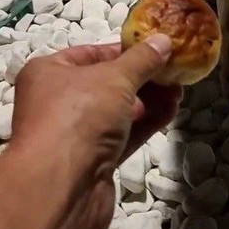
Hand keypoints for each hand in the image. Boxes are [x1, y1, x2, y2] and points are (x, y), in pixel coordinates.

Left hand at [10, 35, 180, 228]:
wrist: (62, 188)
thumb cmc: (79, 115)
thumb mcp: (115, 77)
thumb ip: (142, 59)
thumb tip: (163, 40)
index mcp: (49, 73)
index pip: (91, 54)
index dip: (125, 50)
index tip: (156, 48)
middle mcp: (56, 102)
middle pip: (106, 84)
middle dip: (142, 78)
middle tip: (174, 72)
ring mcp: (74, 135)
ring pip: (116, 112)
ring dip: (149, 101)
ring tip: (179, 91)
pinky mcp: (91, 163)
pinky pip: (122, 136)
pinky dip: (145, 124)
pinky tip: (170, 112)